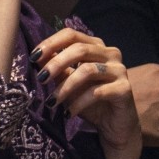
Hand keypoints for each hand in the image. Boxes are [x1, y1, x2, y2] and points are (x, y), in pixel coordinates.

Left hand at [33, 28, 139, 149]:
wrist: (112, 124)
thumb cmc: (88, 99)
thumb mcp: (67, 82)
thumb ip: (56, 68)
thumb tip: (36, 57)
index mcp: (95, 46)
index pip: (72, 35)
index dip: (52, 43)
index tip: (33, 56)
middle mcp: (110, 53)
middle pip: (80, 49)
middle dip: (56, 64)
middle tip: (41, 79)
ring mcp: (119, 70)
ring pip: (87, 70)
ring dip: (65, 87)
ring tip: (52, 102)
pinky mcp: (125, 89)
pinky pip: (97, 92)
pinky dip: (78, 102)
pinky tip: (67, 113)